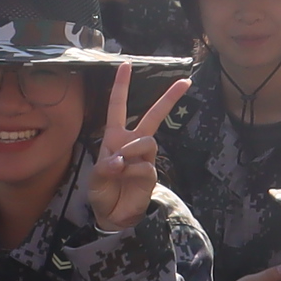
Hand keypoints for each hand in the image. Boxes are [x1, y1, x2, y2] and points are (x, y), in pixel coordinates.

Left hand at [86, 61, 190, 236]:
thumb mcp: (95, 178)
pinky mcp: (151, 173)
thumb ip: (105, 166)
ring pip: (148, 141)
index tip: (125, 64)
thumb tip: (120, 159)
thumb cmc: (102, 192)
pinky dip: (132, 170)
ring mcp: (144, 158)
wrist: (112, 216)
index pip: (118, 107)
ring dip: (133, 149)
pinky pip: (144, 165)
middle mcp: (132, 143)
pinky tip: (125, 178)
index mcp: (114, 137)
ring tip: (120, 165)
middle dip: (168, 98)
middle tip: (185, 82)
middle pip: (153, 116)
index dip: (121, 86)